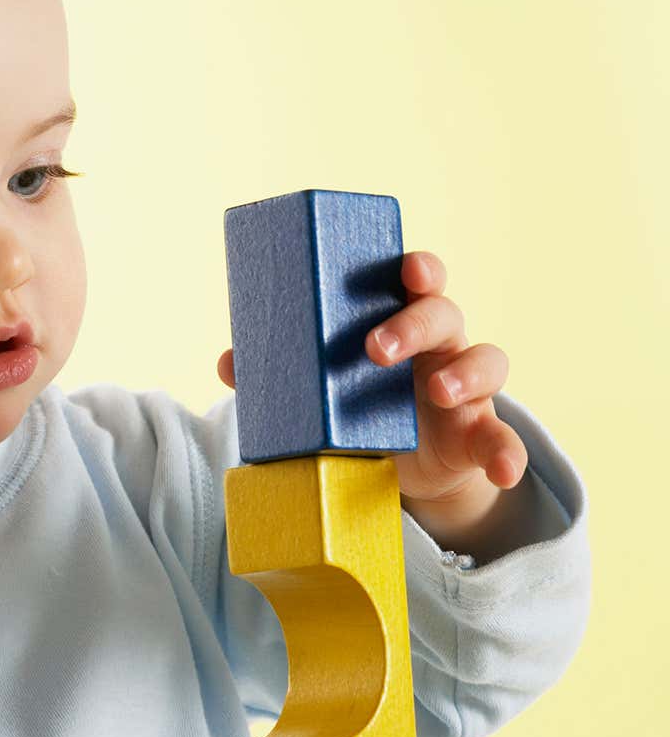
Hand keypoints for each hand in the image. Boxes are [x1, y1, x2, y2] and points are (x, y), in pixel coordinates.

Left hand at [216, 251, 527, 501]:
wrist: (397, 467)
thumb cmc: (356, 406)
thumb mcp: (319, 389)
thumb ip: (279, 373)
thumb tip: (228, 362)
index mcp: (399, 320)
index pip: (415, 279)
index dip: (416, 267)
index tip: (404, 268)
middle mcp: (439, 345)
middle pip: (444, 313)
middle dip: (415, 323)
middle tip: (376, 348)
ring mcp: (466, 388)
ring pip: (487, 361)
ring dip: (466, 373)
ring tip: (440, 390)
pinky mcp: (477, 433)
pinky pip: (502, 437)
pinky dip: (508, 452)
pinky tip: (502, 470)